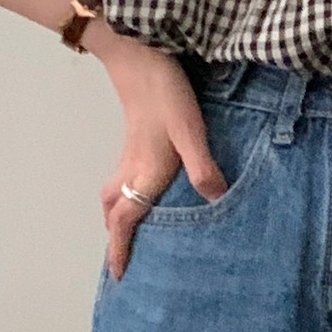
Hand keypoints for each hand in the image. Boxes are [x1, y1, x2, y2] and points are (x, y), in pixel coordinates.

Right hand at [92, 37, 228, 280]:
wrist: (138, 56)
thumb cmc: (164, 94)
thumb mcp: (189, 129)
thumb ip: (202, 166)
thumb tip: (216, 201)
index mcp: (144, 172)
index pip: (126, 218)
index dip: (121, 248)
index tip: (118, 276)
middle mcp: (131, 167)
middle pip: (114, 209)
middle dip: (114, 236)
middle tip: (121, 257)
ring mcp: (129, 151)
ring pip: (114, 192)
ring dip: (116, 214)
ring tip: (127, 229)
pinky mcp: (134, 136)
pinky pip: (121, 176)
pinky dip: (124, 193)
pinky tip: (144, 186)